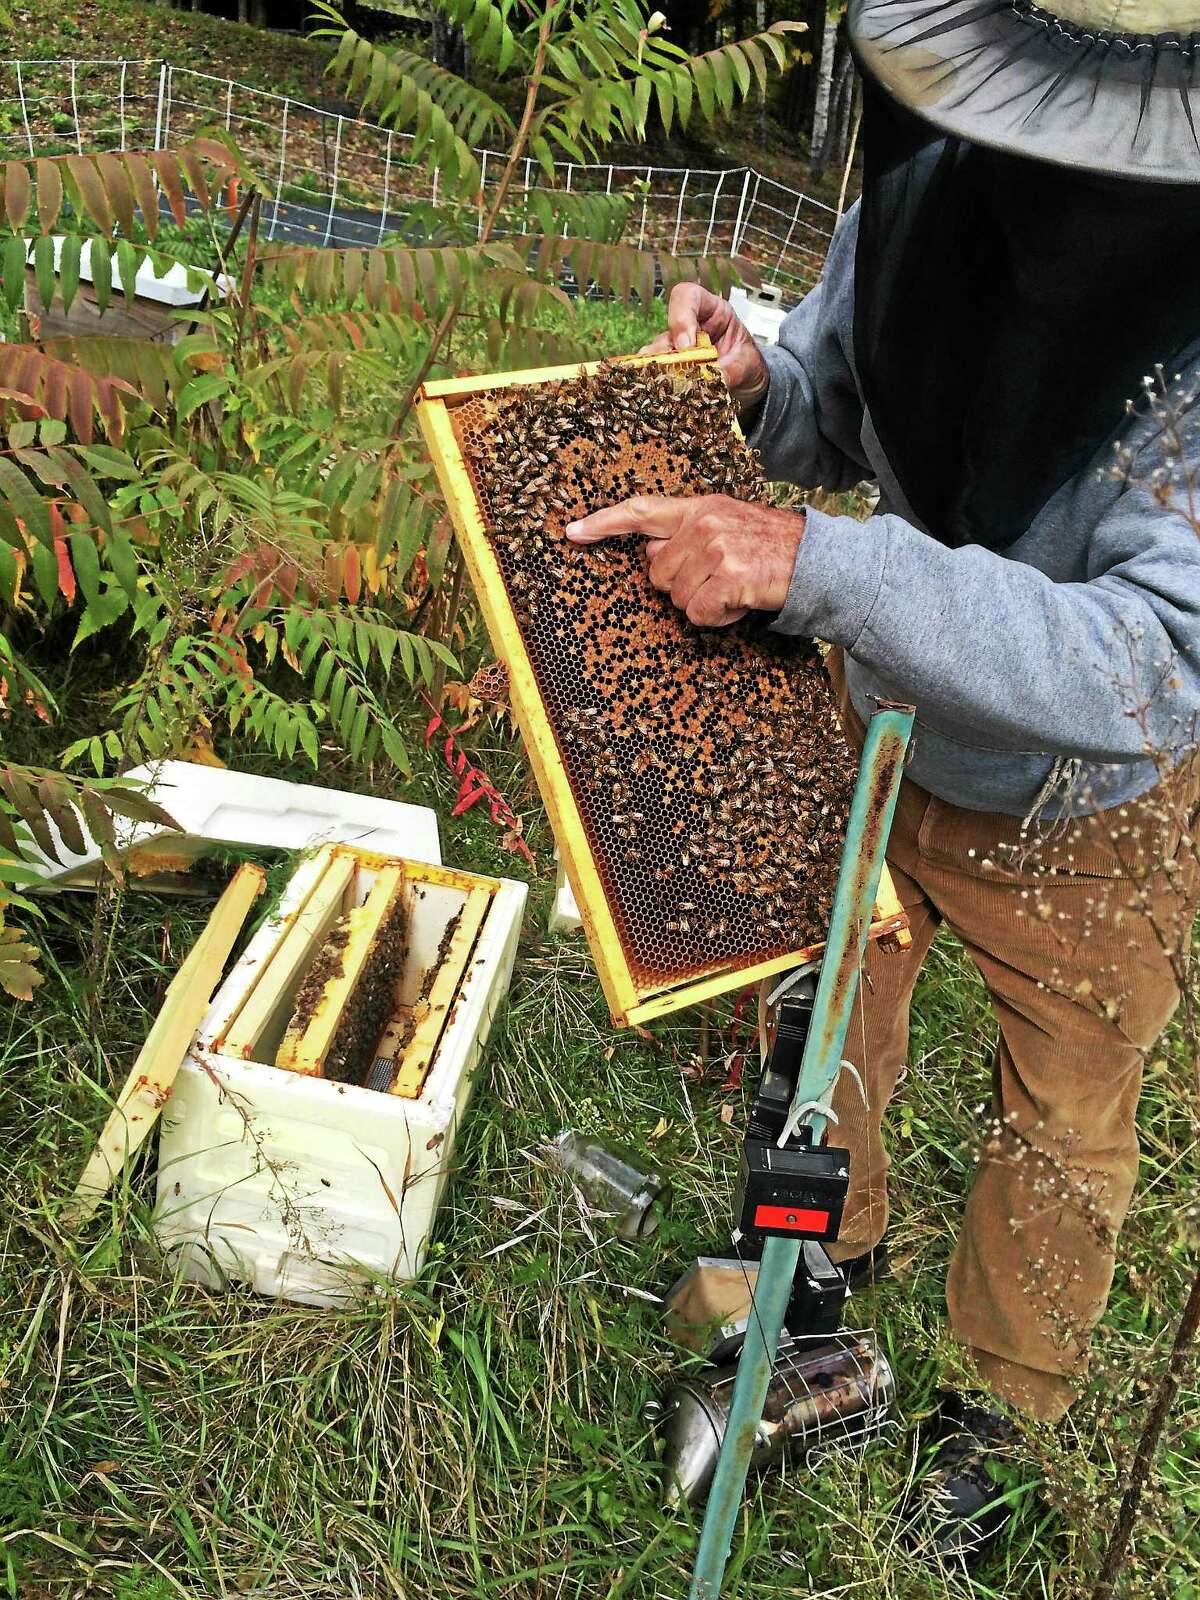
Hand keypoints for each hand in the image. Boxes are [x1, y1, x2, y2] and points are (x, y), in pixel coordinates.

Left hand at [565, 494, 803, 626]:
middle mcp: (704, 524)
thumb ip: (686, 535)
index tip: (573, 533)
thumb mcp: (726, 525)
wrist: (816, 561)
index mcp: (699, 507)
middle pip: (657, 574)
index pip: (640, 511)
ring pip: (677, 598)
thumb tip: (652, 555)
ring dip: (703, 604)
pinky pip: (699, 614)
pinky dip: (718, 618)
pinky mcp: (730, 578)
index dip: (603, 523)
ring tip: (733, 590)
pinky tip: (738, 604)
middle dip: (681, 586)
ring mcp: (717, 550)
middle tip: (717, 579)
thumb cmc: (768, 549)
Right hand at [639, 284, 768, 412]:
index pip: (687, 296)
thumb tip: (712, 380)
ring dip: (659, 371)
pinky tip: (664, 395)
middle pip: (666, 330)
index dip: (680, 316)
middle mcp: (689, 328)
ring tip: (668, 387)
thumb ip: (731, 370)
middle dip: (667, 352)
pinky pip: (656, 375)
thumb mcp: (747, 366)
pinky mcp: (670, 371)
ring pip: (655, 354)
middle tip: (674, 373)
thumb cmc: (748, 366)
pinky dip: (658, 385)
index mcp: (712, 312)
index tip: (686, 345)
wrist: (749, 387)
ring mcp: (676, 349)